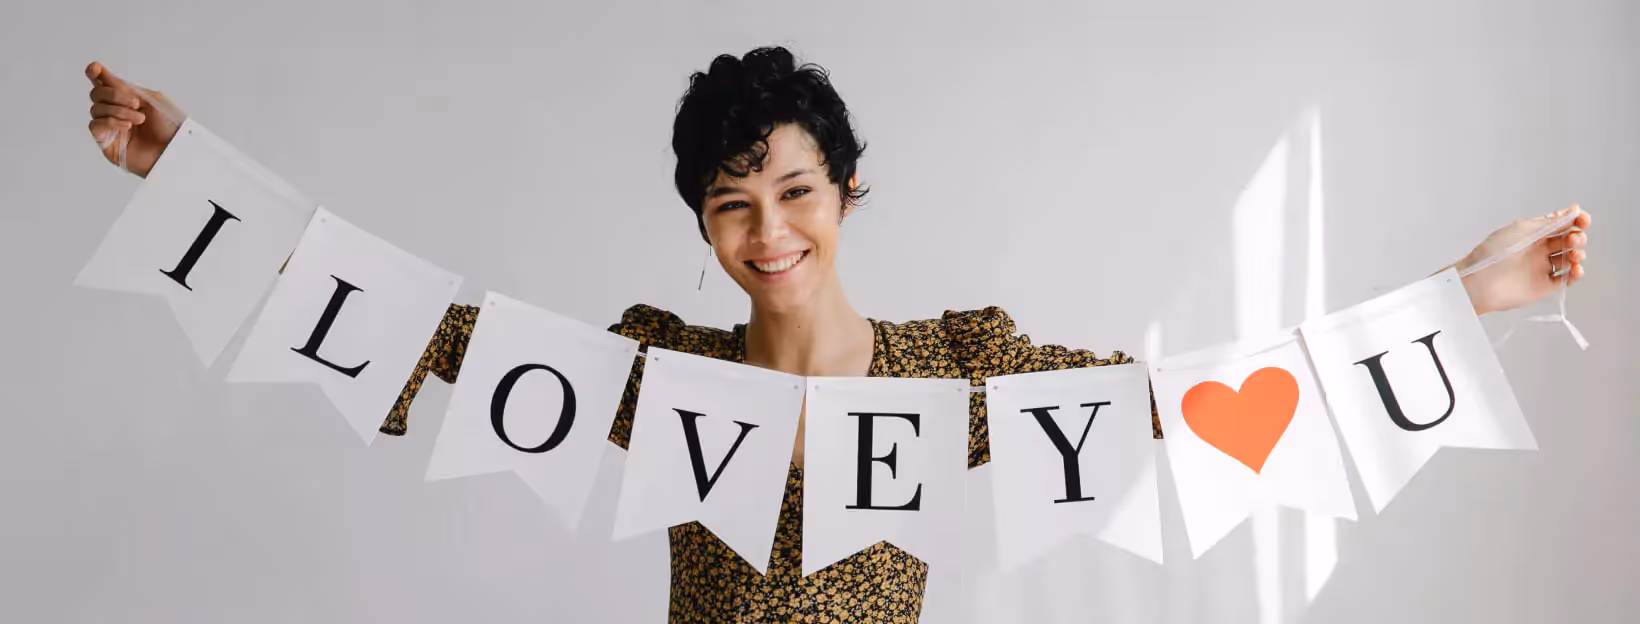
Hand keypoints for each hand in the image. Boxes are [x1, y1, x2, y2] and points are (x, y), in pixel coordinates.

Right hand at [85, 62, 185, 177]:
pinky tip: (127, 126)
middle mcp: (115, 110)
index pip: (103, 82)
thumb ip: (128, 88)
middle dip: (115, 94)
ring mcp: (109, 126)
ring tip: (140, 119)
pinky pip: (96, 125)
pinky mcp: (106, 142)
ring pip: (96, 108)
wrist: (176, 151)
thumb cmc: (170, 128)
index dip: (95, 73)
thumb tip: (106, 77)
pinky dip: (111, 121)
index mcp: (127, 98)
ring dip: (119, 110)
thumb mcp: (153, 100)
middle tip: (137, 103)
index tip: (95, 68)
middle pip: (97, 93)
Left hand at [1457, 205, 1590, 314]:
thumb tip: (1572, 211)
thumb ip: (1549, 222)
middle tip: (1574, 239)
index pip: (1560, 225)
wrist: (1479, 281)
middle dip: (1577, 237)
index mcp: (1532, 234)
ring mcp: (1540, 268)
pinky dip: (1575, 274)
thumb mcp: (1522, 230)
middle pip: (1567, 241)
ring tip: (1575, 255)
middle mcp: (1537, 250)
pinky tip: (1576, 269)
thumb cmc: (1492, 253)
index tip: (1583, 219)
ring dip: (1578, 255)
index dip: (1575, 221)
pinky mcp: (1542, 286)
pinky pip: (1565, 279)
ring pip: (1569, 260)